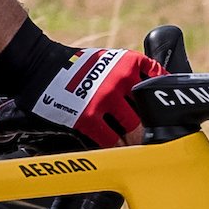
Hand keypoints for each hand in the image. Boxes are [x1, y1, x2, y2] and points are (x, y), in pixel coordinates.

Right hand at [30, 42, 164, 146]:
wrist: (40, 66)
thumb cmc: (77, 67)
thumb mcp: (111, 59)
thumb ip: (133, 73)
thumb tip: (155, 99)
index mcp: (129, 63)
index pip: (160, 86)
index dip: (165, 104)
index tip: (168, 117)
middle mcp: (120, 79)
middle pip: (148, 113)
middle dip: (151, 127)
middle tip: (153, 137)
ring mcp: (103, 99)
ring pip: (133, 130)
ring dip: (135, 141)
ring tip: (135, 146)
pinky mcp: (87, 117)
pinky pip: (111, 140)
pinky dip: (117, 147)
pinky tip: (117, 149)